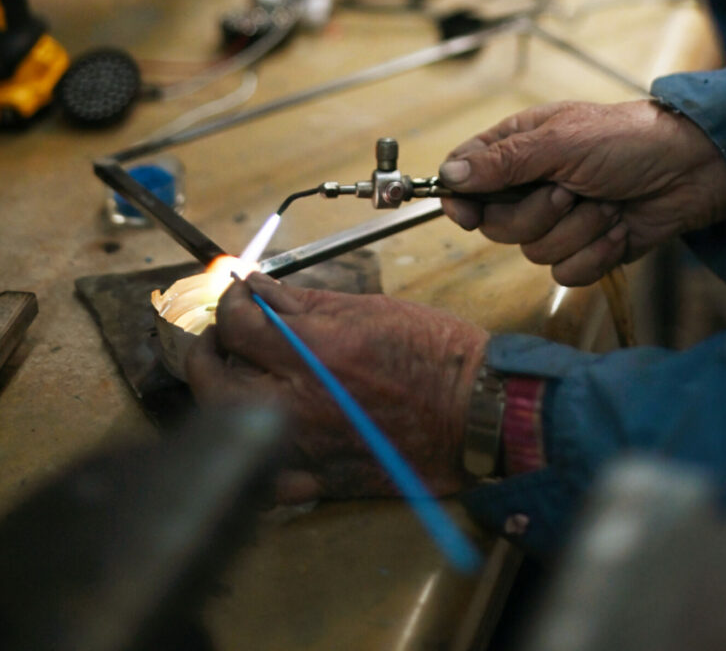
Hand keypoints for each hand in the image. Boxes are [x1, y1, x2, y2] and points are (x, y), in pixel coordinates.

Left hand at [187, 273, 487, 502]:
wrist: (474, 412)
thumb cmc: (434, 353)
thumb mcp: (370, 308)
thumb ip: (306, 302)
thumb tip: (260, 288)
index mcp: (314, 351)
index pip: (238, 323)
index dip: (230, 300)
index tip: (238, 292)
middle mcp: (300, 402)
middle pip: (213, 378)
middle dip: (209, 348)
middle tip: (223, 333)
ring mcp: (304, 447)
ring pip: (226, 426)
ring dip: (221, 393)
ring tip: (238, 373)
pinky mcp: (317, 480)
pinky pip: (261, 475)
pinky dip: (250, 448)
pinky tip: (259, 427)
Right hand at [439, 100, 725, 285]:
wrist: (692, 172)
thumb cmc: (629, 141)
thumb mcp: (561, 142)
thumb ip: (503, 161)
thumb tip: (449, 175)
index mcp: (519, 146)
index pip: (465, 175)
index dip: (461, 198)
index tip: (468, 213)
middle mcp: (533, 184)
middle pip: (496, 225)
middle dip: (537, 215)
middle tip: (570, 191)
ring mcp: (559, 219)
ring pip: (533, 252)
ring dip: (576, 231)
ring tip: (606, 204)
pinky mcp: (586, 248)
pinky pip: (567, 273)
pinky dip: (596, 253)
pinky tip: (619, 228)